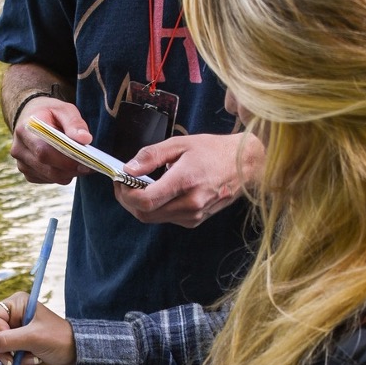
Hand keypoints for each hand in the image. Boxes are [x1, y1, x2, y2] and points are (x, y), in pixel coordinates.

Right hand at [0, 292, 76, 364]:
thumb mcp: (33, 338)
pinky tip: (32, 361)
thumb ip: (5, 341)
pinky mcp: (16, 346)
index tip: (12, 342)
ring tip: (30, 358)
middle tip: (15, 357)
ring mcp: (13, 332)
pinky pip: (3, 357)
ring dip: (11, 358)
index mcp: (16, 304)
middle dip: (2, 349)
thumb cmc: (59, 340)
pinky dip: (16, 363)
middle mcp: (11, 316)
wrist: (76, 356)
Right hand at [10, 99, 92, 184]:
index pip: (44, 151)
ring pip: (50, 176)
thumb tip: (85, 139)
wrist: (30, 118)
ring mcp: (22, 164)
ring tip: (81, 163)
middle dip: (71, 169)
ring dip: (69, 173)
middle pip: (48, 168)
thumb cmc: (49, 113)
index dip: (66, 160)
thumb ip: (74, 123)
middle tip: (90, 166)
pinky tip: (68, 164)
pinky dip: (62, 175)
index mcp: (25, 129)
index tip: (86, 161)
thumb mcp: (64, 110)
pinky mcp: (28, 173)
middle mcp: (19, 149)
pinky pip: (49, 180)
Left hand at [114, 133, 263, 227]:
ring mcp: (194, 215)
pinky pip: (166, 218)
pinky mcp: (195, 220)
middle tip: (123, 183)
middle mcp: (190, 204)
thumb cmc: (214, 151)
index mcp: (185, 182)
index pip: (145, 201)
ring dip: (140, 205)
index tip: (120, 180)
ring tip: (139, 185)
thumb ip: (151, 156)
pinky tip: (158, 192)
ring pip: (153, 218)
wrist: (245, 165)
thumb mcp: (180, 144)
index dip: (125, 194)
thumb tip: (128, 169)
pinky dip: (156, 207)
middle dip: (127, 201)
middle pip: (144, 214)